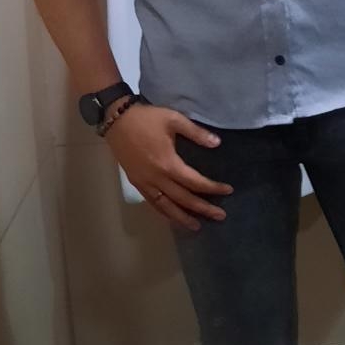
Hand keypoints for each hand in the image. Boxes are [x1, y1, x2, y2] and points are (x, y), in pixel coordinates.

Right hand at [105, 103, 232, 231]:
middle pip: (183, 199)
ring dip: (182, 218)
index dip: (212, 188)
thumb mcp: (174, 119)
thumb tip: (217, 144)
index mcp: (168, 164)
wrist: (117, 119)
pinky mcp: (136, 182)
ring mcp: (145, 183)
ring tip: (197, 227)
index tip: (228, 190)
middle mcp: (157, 178)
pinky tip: (171, 216)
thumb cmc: (147, 118)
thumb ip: (196, 133)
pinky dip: (164, 212)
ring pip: (166, 206)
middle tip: (220, 216)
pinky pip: (152, 202)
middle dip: (203, 208)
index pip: (195, 182)